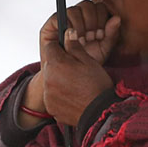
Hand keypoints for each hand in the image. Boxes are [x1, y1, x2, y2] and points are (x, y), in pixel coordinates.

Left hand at [38, 4, 117, 125]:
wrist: (99, 113)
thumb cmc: (96, 85)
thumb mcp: (88, 61)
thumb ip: (74, 46)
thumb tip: (68, 33)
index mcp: (56, 64)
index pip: (50, 47)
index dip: (60, 47)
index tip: (68, 51)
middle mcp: (48, 79)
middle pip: (50, 64)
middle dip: (60, 64)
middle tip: (76, 69)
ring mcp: (48, 94)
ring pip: (51, 80)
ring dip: (59, 79)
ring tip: (76, 84)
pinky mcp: (51, 106)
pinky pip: (53, 95)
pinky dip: (60, 94)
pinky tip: (74, 95)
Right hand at [39, 0, 120, 63]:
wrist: (70, 75)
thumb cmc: (86, 60)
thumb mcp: (103, 49)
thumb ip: (111, 34)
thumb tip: (117, 18)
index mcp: (92, 18)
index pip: (99, 7)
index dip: (102, 19)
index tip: (101, 34)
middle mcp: (78, 15)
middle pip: (87, 5)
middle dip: (92, 22)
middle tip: (91, 37)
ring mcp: (65, 17)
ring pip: (75, 10)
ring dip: (80, 26)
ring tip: (82, 41)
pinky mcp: (52, 22)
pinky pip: (60, 16)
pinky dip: (68, 27)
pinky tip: (72, 38)